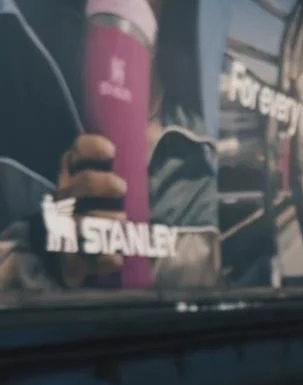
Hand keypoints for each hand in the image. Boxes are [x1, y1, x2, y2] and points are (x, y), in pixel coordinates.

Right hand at [55, 134, 124, 284]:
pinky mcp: (69, 257)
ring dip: (101, 221)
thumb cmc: (114, 203)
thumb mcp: (126, 174)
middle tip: (122, 187)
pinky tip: (118, 260)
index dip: (89, 148)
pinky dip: (99, 261)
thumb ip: (136, 150)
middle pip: (76, 185)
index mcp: (77, 174)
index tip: (112, 151)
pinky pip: (78, 260)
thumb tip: (154, 123)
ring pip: (77, 222)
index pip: (76, 153)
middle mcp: (67, 197)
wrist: (93, 248)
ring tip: (124, 223)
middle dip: (97, 184)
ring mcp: (66, 226)